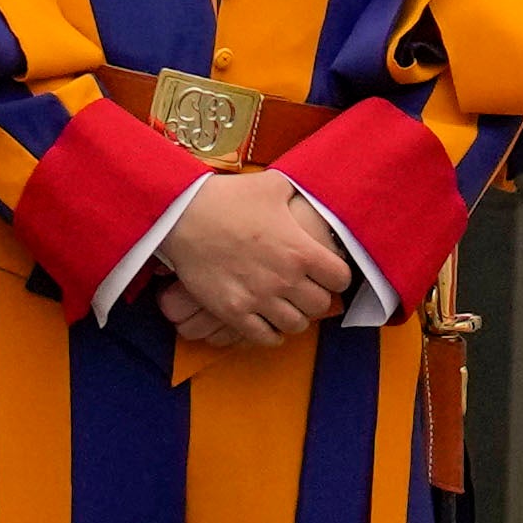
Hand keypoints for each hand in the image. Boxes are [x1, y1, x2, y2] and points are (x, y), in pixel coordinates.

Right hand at [152, 174, 350, 346]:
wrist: (181, 215)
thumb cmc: (228, 198)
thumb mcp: (272, 185)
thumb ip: (298, 192)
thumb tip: (310, 192)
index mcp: (301, 250)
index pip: (341, 279)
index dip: (337, 277)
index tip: (329, 274)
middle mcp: (285, 279)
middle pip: (321, 305)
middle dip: (317, 298)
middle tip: (308, 291)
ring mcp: (259, 298)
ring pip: (296, 325)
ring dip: (296, 317)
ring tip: (289, 307)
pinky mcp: (233, 312)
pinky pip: (264, 337)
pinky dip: (272, 334)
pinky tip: (270, 325)